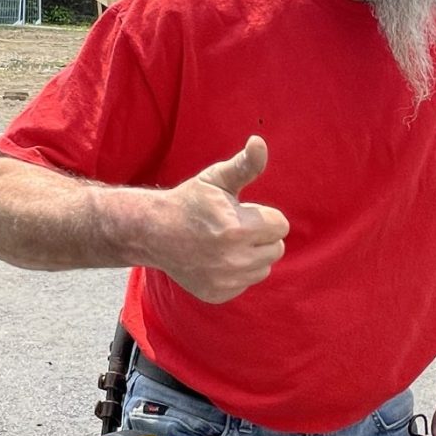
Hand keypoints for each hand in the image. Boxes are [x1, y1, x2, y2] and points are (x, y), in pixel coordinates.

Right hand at [152, 135, 288, 302]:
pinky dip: (238, 273)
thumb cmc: (191, 201)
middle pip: (276, 248)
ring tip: (226, 243)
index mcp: (237, 229)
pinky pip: (246, 283)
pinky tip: (217, 260)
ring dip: (252, 255)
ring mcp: (225, 281)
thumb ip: (246, 165)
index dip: (263, 215)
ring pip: (264, 267)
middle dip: (261, 236)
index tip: (241, 212)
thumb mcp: (217, 179)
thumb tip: (260, 142)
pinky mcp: (218, 294)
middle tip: (234, 227)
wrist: (154, 232)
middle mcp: (233, 260)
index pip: (280, 225)